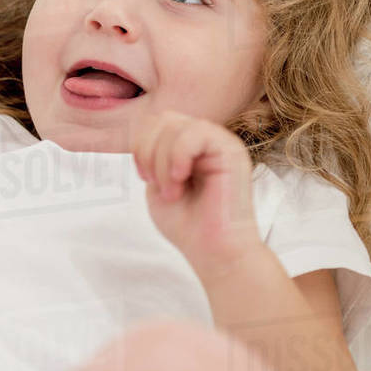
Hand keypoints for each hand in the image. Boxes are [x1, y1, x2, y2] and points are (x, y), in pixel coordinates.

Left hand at [130, 110, 263, 277]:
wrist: (215, 252)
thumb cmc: (188, 225)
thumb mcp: (157, 183)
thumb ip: (153, 155)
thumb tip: (145, 132)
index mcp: (188, 147)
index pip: (155, 122)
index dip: (140, 145)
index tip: (146, 178)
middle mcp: (205, 140)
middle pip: (162, 118)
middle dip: (147, 150)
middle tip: (155, 183)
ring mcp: (220, 142)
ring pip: (175, 124)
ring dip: (162, 160)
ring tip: (172, 190)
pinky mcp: (231, 150)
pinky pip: (196, 132)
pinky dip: (178, 156)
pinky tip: (180, 179)